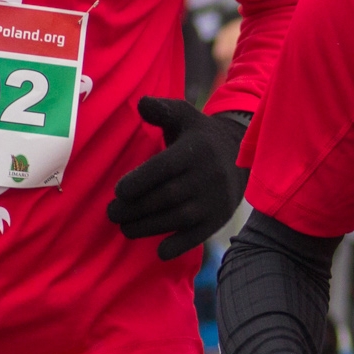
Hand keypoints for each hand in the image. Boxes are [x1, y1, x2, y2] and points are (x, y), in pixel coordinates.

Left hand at [107, 98, 247, 259]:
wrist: (241, 155)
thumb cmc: (199, 136)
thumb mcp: (184, 116)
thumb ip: (161, 109)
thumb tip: (141, 103)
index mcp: (195, 150)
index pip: (164, 168)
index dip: (139, 181)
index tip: (119, 192)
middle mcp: (207, 176)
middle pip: (165, 197)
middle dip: (134, 208)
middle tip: (112, 213)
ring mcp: (214, 200)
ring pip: (176, 218)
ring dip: (146, 228)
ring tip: (125, 227)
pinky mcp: (218, 219)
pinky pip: (196, 237)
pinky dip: (177, 246)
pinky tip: (159, 250)